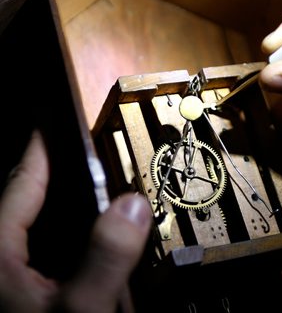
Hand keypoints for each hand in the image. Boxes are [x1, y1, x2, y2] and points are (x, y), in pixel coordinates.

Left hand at [0, 130, 151, 311]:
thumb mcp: (82, 307)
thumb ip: (108, 256)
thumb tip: (133, 205)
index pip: (22, 183)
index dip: (42, 149)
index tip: (55, 122)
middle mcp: (0, 259)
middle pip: (26, 199)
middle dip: (55, 173)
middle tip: (85, 153)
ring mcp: (10, 274)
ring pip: (34, 224)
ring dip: (62, 204)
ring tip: (94, 190)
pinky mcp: (22, 288)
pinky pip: (42, 248)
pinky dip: (65, 233)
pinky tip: (87, 239)